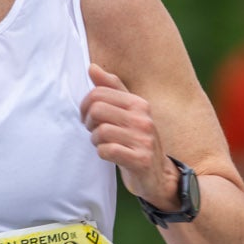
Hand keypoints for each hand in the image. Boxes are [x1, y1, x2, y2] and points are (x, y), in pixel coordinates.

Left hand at [80, 63, 175, 207]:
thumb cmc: (137, 140)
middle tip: (93, 131)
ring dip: (95, 140)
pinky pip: (108, 150)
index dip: (85, 105)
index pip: (99, 93)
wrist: (158, 175)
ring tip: (102, 143)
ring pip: (101, 131)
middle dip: (88, 122)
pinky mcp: (140, 159)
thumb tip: (92, 67)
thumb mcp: (128, 112)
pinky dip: (103, 153)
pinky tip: (109, 154)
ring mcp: (143, 139)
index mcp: (139, 104)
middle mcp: (143, 119)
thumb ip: (111, 89)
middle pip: (97, 109)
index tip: (88, 117)